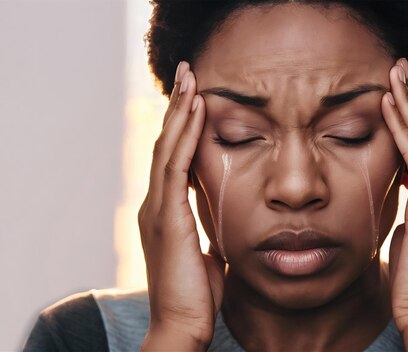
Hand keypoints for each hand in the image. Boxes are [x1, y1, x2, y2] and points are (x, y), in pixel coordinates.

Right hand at [138, 61, 224, 349]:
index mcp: (164, 211)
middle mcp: (156, 203)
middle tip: (189, 74)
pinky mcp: (166, 215)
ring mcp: (157, 207)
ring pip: (168, 146)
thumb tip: (228, 216)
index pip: (172, 158)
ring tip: (191, 78)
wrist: (182, 324)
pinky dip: (186, 134)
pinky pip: (176, 164)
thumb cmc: (197, 294)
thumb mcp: (208, 251)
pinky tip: (197, 109)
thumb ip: (212, 228)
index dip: (182, 127)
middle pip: (166, 144)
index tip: (195, 100)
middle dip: (178, 107)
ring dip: (181, 110)